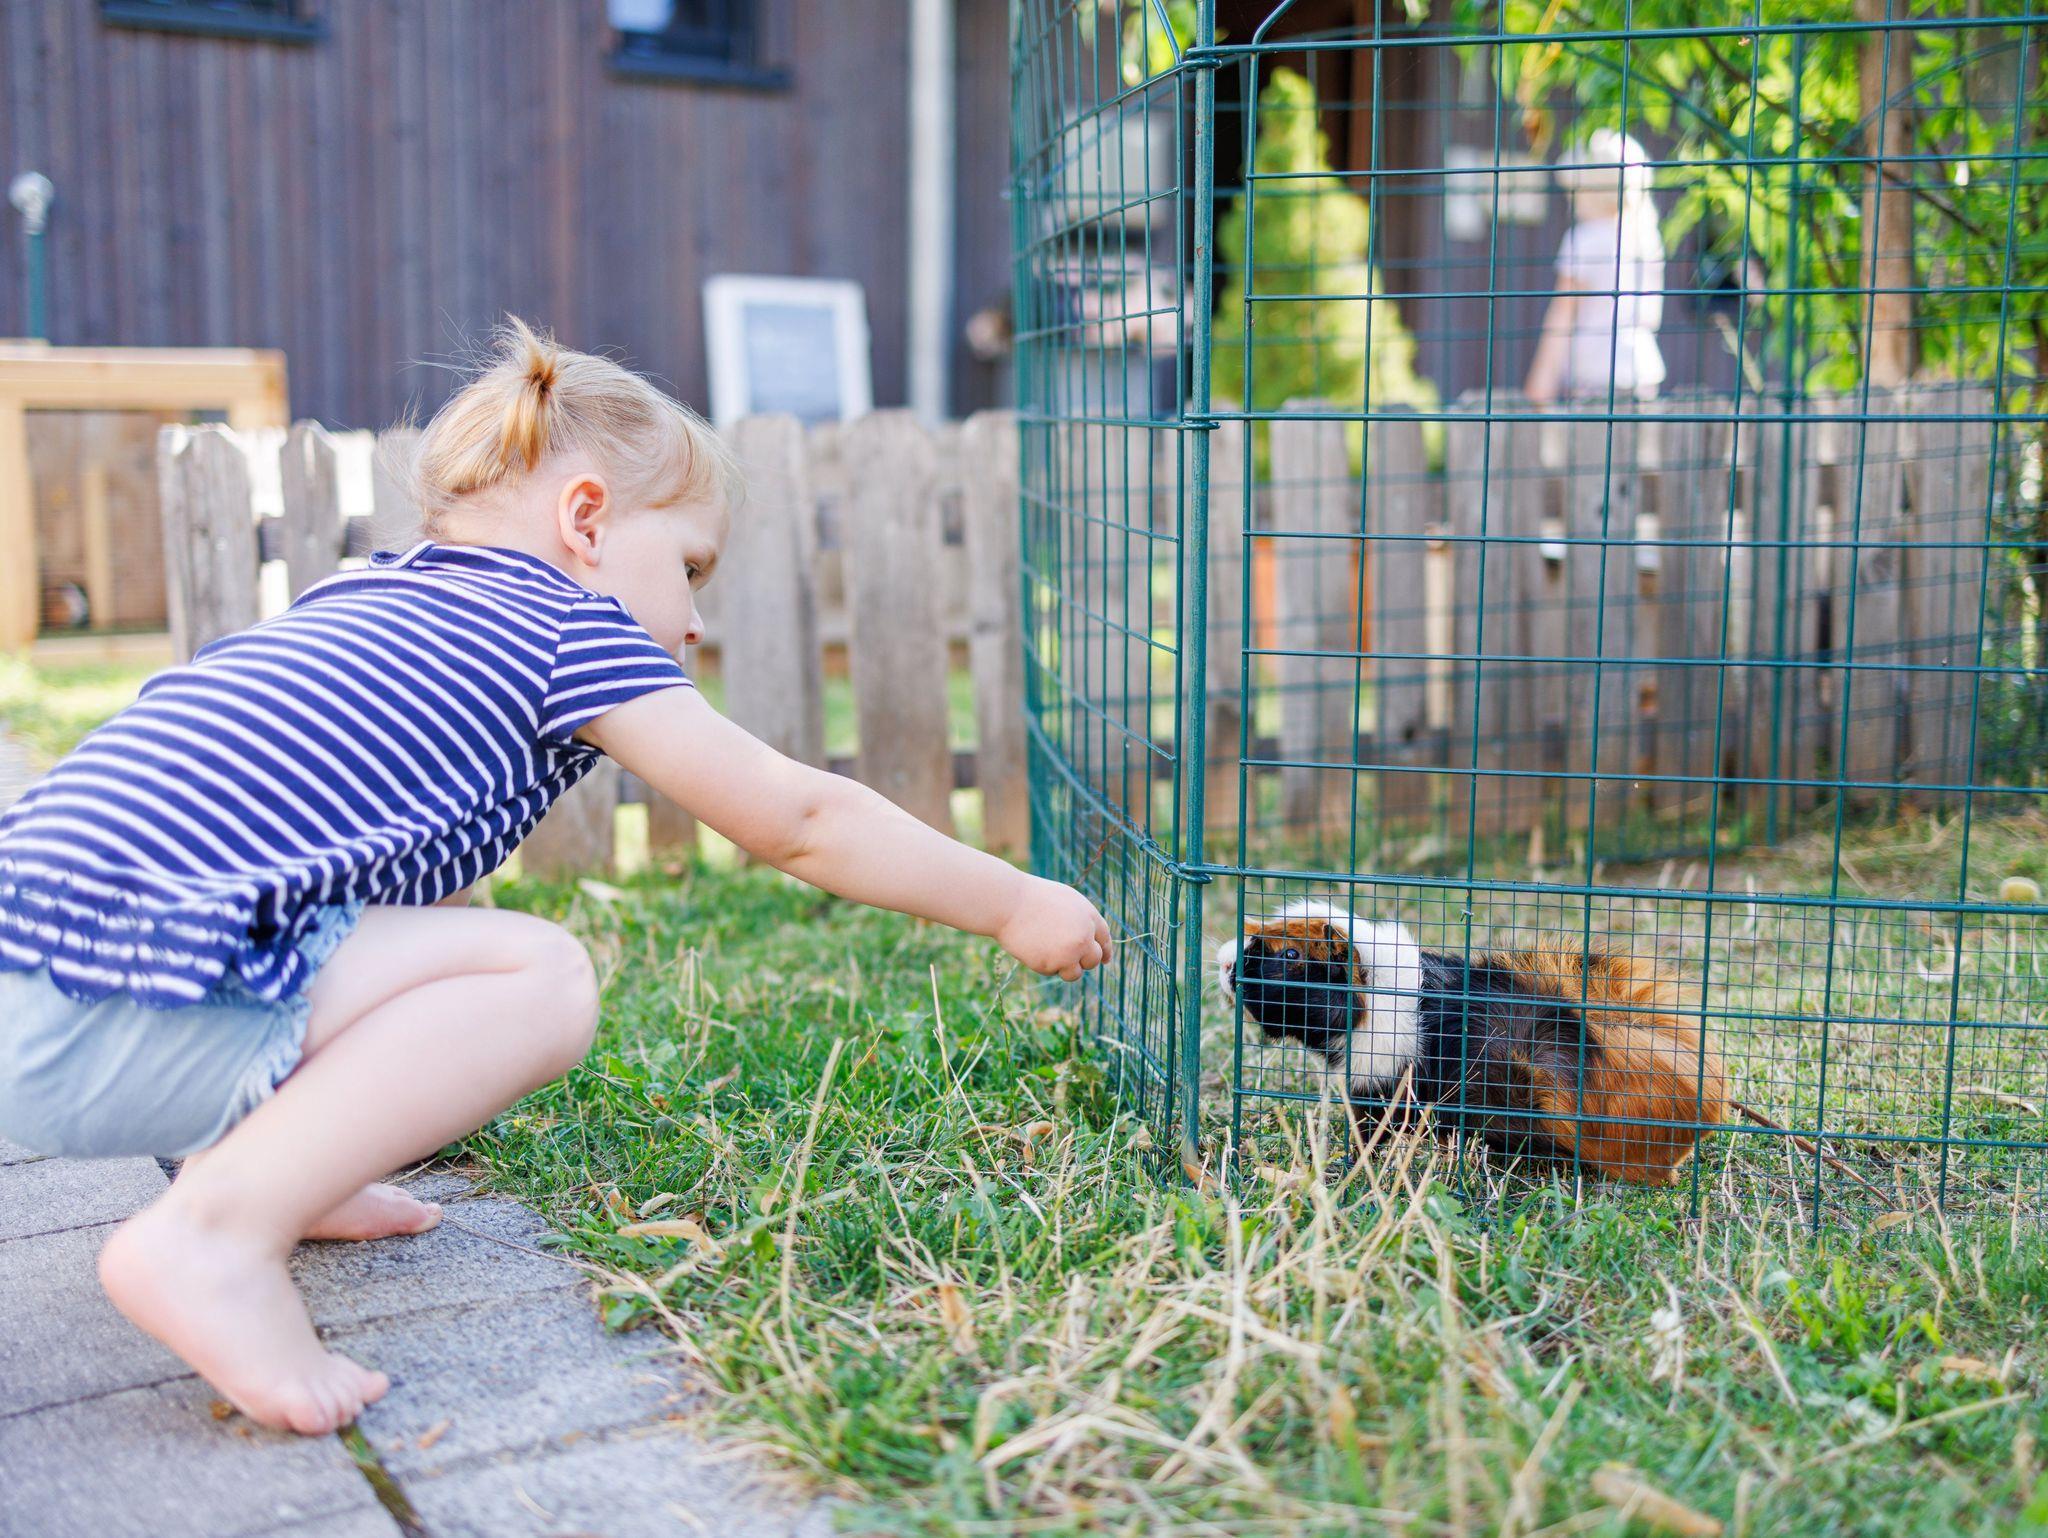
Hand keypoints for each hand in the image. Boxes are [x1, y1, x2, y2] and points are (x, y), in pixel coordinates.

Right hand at [997, 876, 1113, 980]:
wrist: (1008, 903)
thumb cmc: (1031, 898)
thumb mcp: (1064, 900)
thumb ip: (1080, 919)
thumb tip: (1089, 940)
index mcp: (1088, 915)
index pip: (1104, 938)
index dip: (1105, 950)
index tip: (1105, 960)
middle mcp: (1084, 935)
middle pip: (1094, 959)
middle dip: (1083, 961)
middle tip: (1065, 954)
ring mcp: (1069, 952)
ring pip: (1076, 973)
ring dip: (1064, 967)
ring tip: (1045, 950)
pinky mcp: (1052, 964)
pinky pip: (1053, 971)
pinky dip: (1044, 964)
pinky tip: (1033, 947)